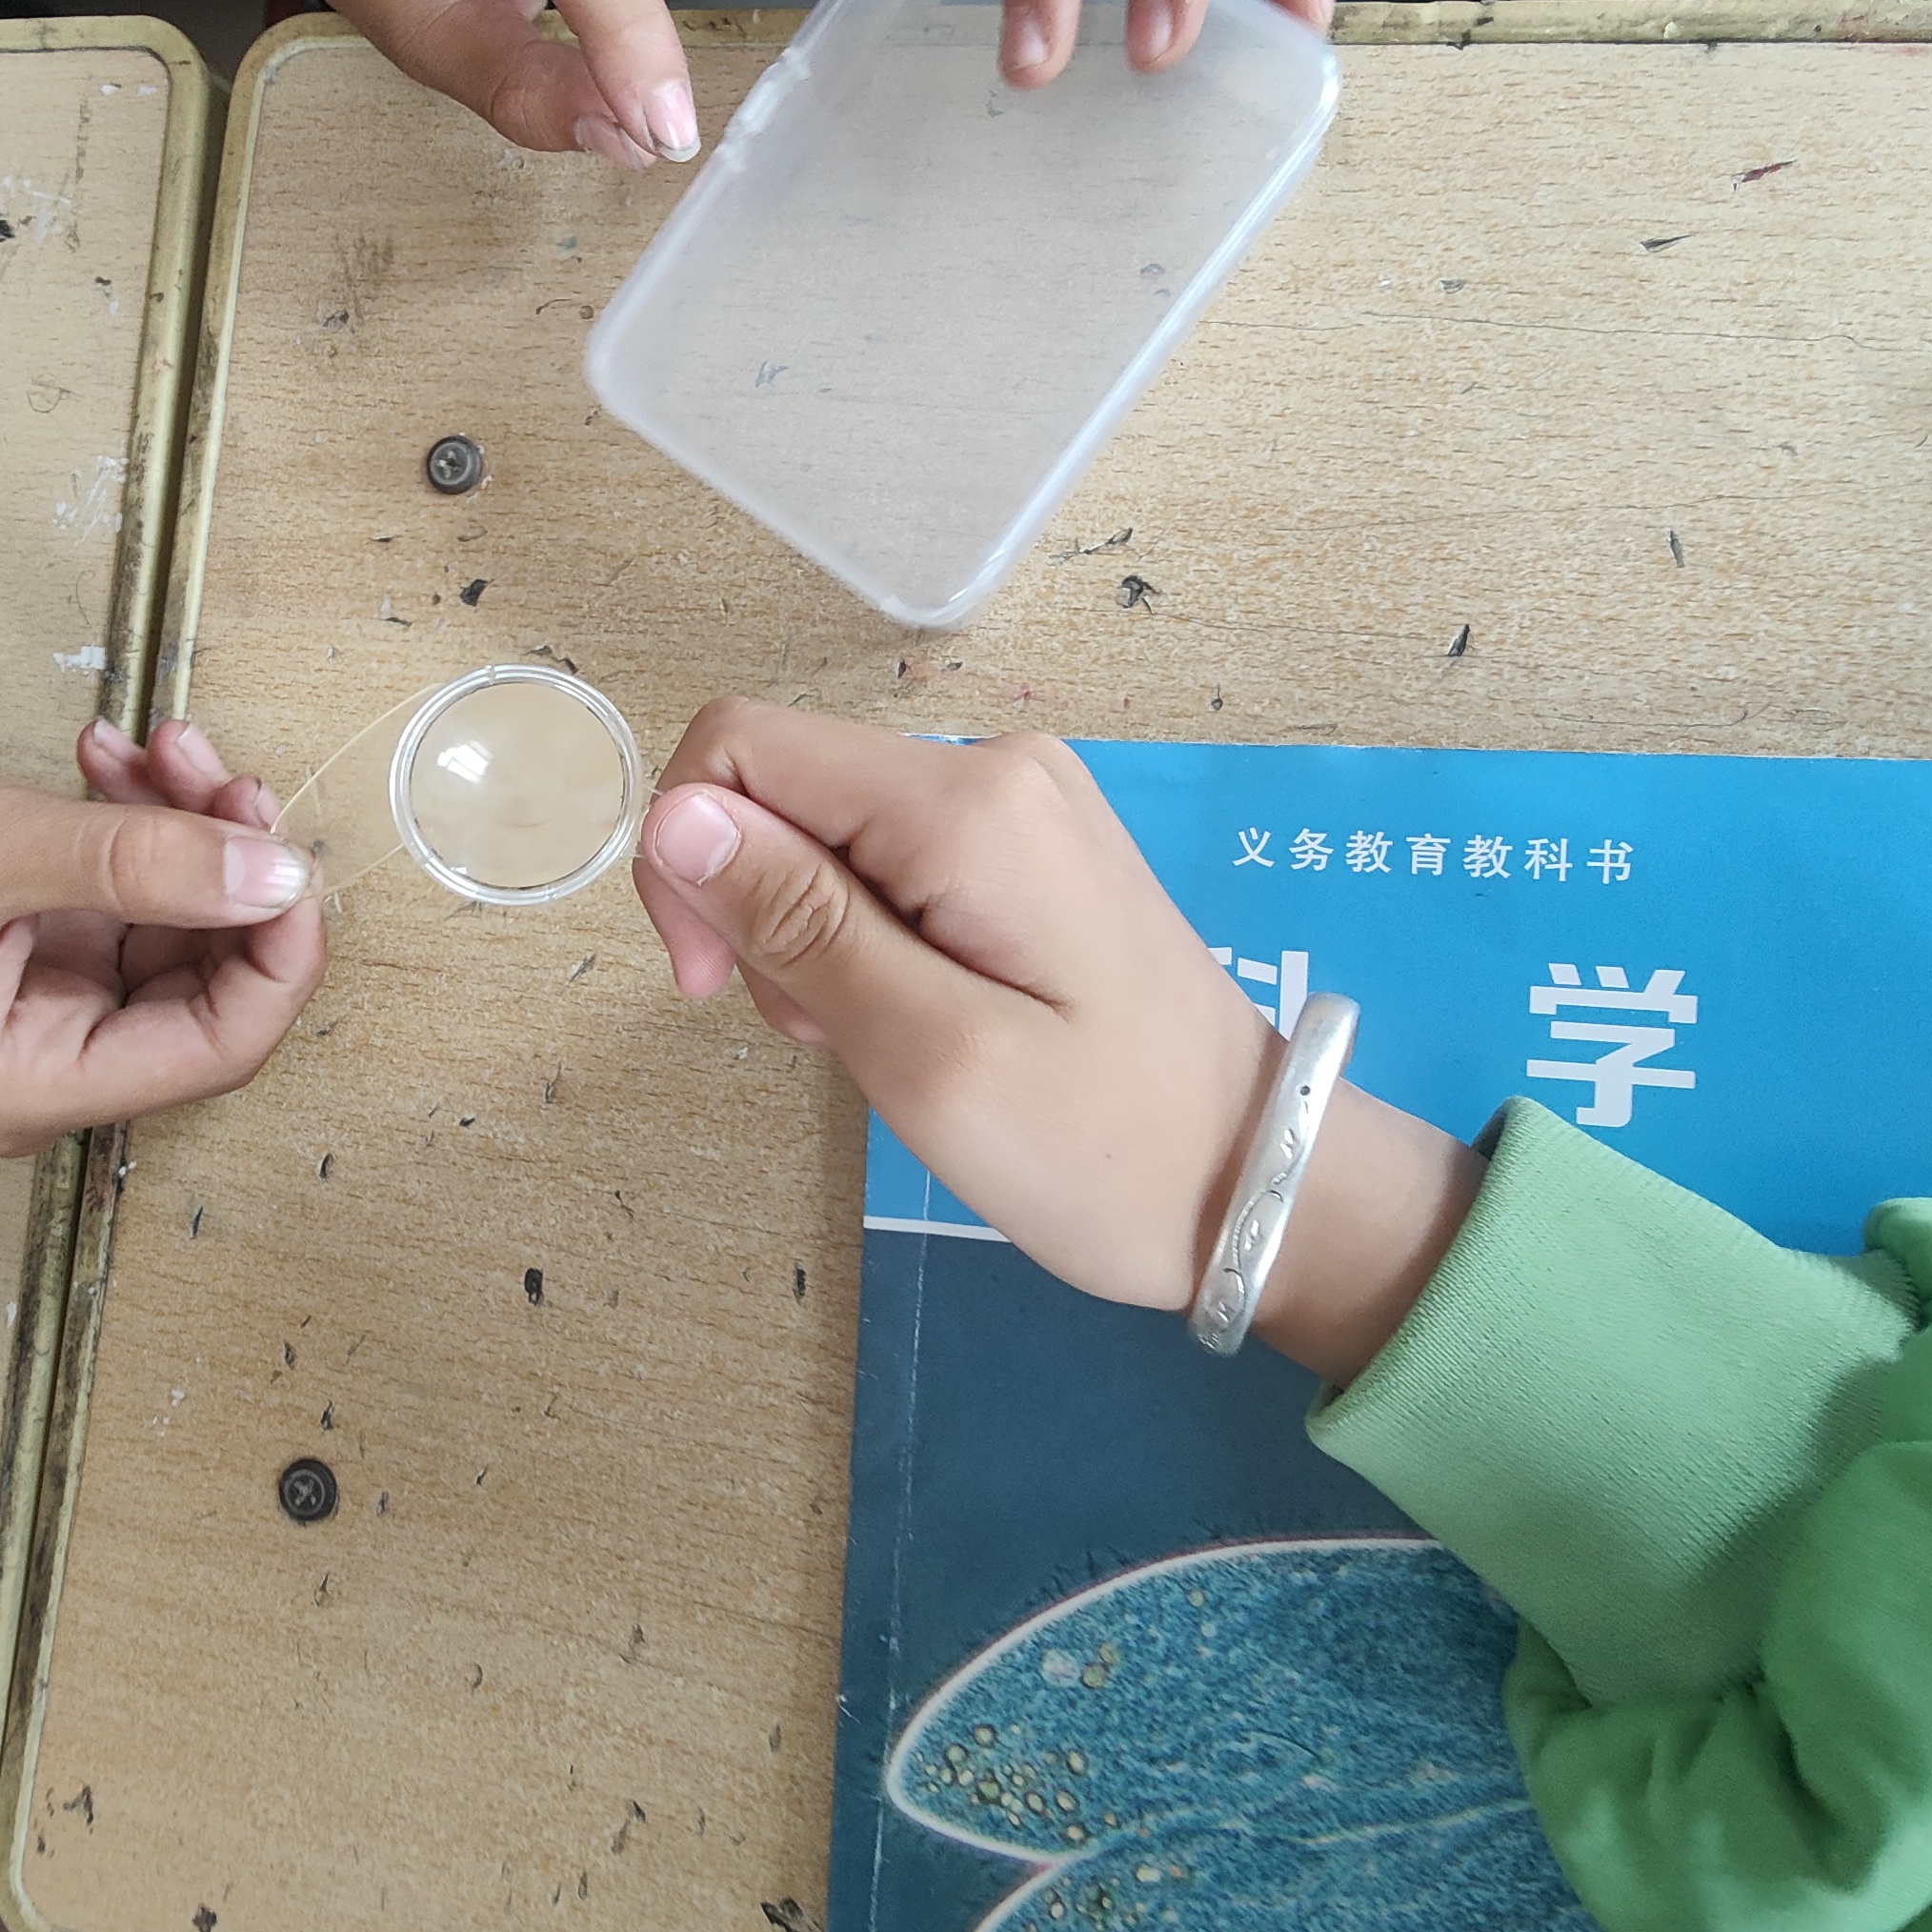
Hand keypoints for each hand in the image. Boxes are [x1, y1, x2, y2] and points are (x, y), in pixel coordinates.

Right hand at [0, 709, 324, 1159]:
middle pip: (200, 984)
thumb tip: (274, 876)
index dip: (276, 952)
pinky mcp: (12, 946)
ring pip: (167, 923)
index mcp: (13, 1087)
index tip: (289, 849)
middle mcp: (28, 1067)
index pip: (213, 1048)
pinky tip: (105, 757)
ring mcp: (22, 1006)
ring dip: (179, 826)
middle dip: (224, 865)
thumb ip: (131, 864)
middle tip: (213, 764)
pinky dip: (126, 820)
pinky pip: (114, 891)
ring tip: (156, 745)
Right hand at [629, 701, 1480, 1384]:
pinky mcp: (1031, 851)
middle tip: (833, 1041)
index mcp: (968, 802)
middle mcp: (995, 766)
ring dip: (815, 945)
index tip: (713, 987)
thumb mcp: (930, 1054)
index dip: (688, 861)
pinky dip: (870, 946)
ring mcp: (1021, 804)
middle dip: (761, 917)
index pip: (741, 748)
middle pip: (784, 792)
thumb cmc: (1099, 1147)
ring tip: (892, 1047)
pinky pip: (892, 864)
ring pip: (829, 837)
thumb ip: (800, 926)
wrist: (1256, 1184)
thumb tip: (675, 814)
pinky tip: (922, 1023)